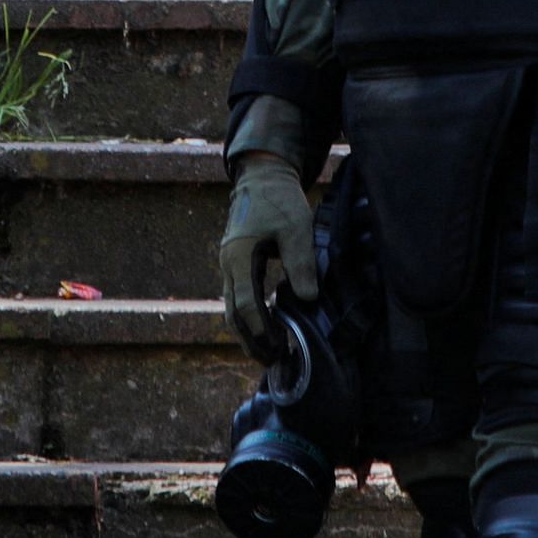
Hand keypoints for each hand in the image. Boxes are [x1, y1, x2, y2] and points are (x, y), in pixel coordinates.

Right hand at [218, 152, 321, 356]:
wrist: (262, 176)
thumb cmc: (278, 199)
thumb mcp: (295, 226)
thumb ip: (300, 262)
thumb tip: (308, 299)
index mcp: (239, 256)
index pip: (246, 304)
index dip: (261, 330)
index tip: (278, 348)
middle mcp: (228, 264)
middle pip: (232, 313)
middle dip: (250, 340)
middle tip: (272, 361)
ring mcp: (229, 264)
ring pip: (232, 308)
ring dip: (247, 332)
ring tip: (268, 353)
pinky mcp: (236, 263)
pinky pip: (237, 297)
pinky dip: (249, 317)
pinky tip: (266, 327)